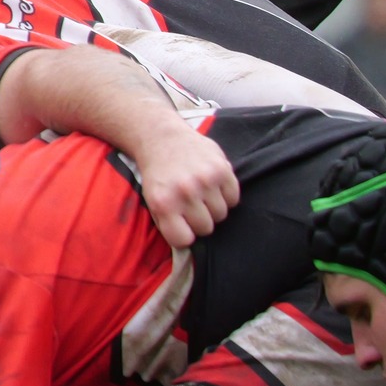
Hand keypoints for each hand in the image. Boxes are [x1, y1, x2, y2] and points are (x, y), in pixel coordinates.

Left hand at [134, 126, 238, 247]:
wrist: (162, 138)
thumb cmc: (158, 174)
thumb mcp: (151, 200)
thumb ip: (168, 222)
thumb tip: (188, 247)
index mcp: (163, 203)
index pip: (184, 240)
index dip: (184, 235)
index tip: (182, 225)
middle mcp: (184, 192)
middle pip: (206, 228)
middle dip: (199, 220)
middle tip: (191, 205)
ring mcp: (204, 180)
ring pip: (222, 215)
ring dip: (213, 207)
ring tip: (200, 192)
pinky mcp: (222, 168)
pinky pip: (234, 198)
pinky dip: (226, 194)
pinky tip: (212, 183)